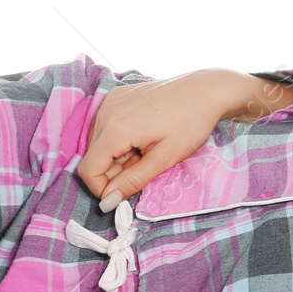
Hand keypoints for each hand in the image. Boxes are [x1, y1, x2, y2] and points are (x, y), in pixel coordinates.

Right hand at [78, 70, 235, 208]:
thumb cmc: (190, 124)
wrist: (205, 91)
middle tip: (146, 165)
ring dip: (117, 156)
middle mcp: (105, 112)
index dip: (102, 188)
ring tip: (146, 150)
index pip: (88, 169)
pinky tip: (142, 136)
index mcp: (115, 129)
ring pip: (98, 143)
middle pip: (93, 157)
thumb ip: (133, 181)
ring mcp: (109, 101)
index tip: (125, 191)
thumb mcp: (165, 158)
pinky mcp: (115, 96)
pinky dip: (119, 139)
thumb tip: (108, 201)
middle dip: (114, 171)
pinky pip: (105, 126)